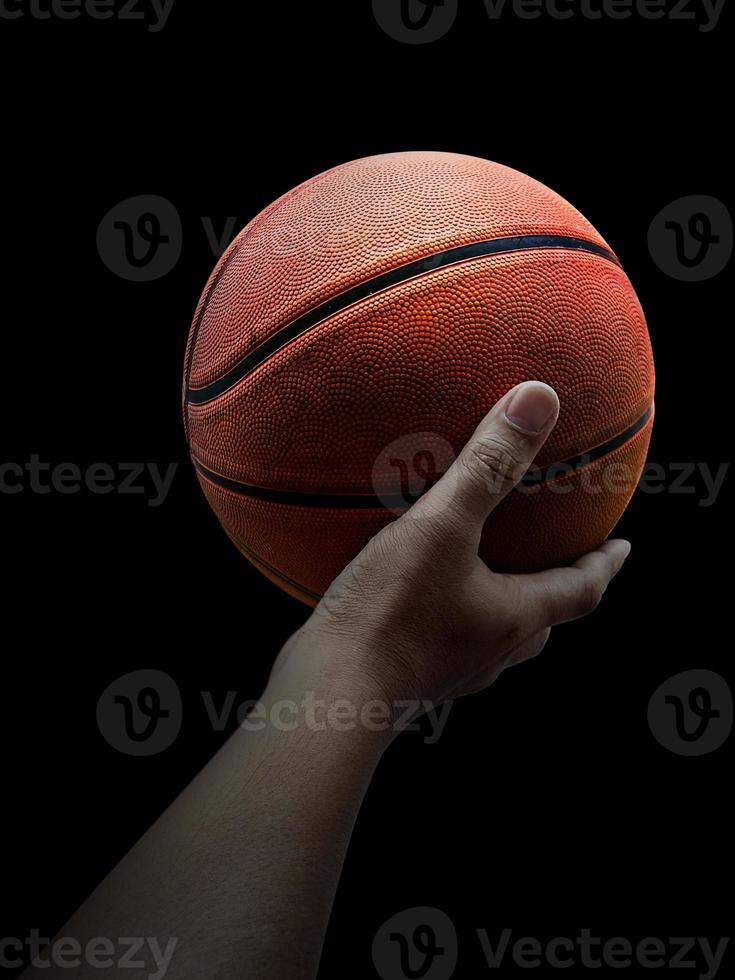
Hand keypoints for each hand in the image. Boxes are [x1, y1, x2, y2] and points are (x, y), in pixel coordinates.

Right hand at [278, 382, 630, 714]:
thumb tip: (539, 399)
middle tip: (558, 563)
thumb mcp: (443, 525)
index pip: (581, 591)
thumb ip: (487, 464)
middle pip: (542, 623)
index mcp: (513, 618)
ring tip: (489, 577)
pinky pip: (445, 642)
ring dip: (504, 609)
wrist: (329, 692)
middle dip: (556, 591)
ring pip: (494, 640)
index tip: (623, 547)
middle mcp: (489, 653)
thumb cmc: (390, 612)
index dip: (604, 565)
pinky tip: (416, 594)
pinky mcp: (408, 678)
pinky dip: (450, 617)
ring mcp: (448, 671)